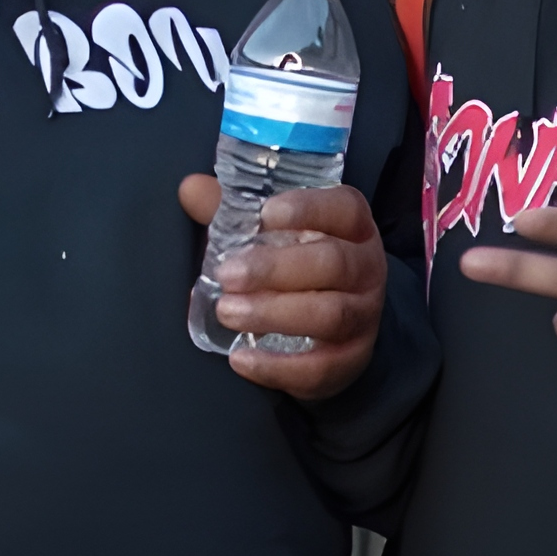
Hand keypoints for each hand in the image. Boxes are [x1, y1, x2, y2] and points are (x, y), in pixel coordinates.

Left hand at [178, 178, 386, 400]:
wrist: (341, 329)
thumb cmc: (301, 270)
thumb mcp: (276, 236)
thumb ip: (235, 212)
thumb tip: (190, 188)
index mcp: (352, 229)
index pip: (345, 209)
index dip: (309, 208)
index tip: (266, 214)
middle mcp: (366, 269)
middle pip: (333, 263)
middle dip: (276, 268)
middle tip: (228, 274)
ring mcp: (363, 317)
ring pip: (330, 314)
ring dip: (274, 313)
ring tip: (227, 312)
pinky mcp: (350, 360)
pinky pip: (320, 367)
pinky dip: (278, 365)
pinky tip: (242, 358)